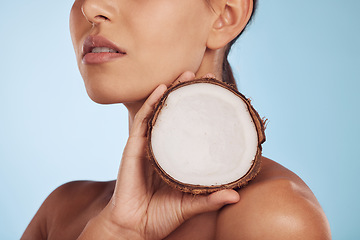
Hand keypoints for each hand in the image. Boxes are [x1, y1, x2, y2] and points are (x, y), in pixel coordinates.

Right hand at [78, 72, 239, 239]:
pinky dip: (151, 103)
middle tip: (205, 78)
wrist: (134, 228)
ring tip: (186, 75)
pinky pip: (142, 121)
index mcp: (175, 158)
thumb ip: (210, 199)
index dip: (203, 112)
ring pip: (159, 112)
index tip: (219, 97)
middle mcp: (162, 147)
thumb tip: (236, 195)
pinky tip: (162, 88)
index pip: (191, 129)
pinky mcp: (133, 147)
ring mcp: (146, 145)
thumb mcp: (190, 205)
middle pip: (176, 115)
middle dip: (189, 95)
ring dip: (171, 92)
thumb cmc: (161, 216)